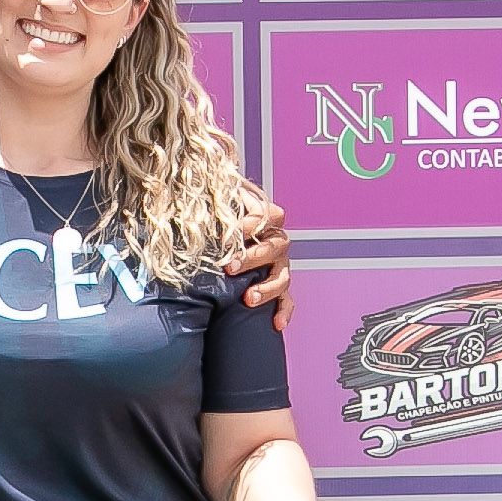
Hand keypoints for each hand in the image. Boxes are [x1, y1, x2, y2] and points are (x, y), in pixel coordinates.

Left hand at [221, 192, 296, 330]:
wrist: (219, 245)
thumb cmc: (217, 222)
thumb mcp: (218, 203)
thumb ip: (220, 193)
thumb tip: (215, 176)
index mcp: (266, 220)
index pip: (269, 215)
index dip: (253, 222)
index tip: (231, 231)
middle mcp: (276, 243)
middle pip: (274, 247)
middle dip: (252, 258)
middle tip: (229, 266)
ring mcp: (279, 268)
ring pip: (282, 278)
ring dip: (266, 288)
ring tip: (247, 299)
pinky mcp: (278, 290)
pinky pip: (286, 302)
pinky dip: (283, 312)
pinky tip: (276, 324)